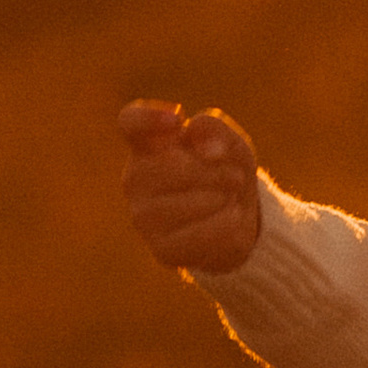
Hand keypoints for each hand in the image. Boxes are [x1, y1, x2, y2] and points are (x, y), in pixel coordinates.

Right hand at [119, 100, 260, 275]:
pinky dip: (226, 225)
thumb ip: (217, 132)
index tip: (177, 120)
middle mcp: (136, 179)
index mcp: (148, 145)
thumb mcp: (230, 144)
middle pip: (173, 168)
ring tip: (230, 199)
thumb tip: (208, 151)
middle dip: (215, 172)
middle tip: (235, 177)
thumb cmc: (225, 172)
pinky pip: (198, 236)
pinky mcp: (162, 249)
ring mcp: (143, 217)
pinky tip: (234, 218)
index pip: (130, 123)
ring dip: (223, 199)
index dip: (148, 118)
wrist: (237, 221)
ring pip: (187, 204)